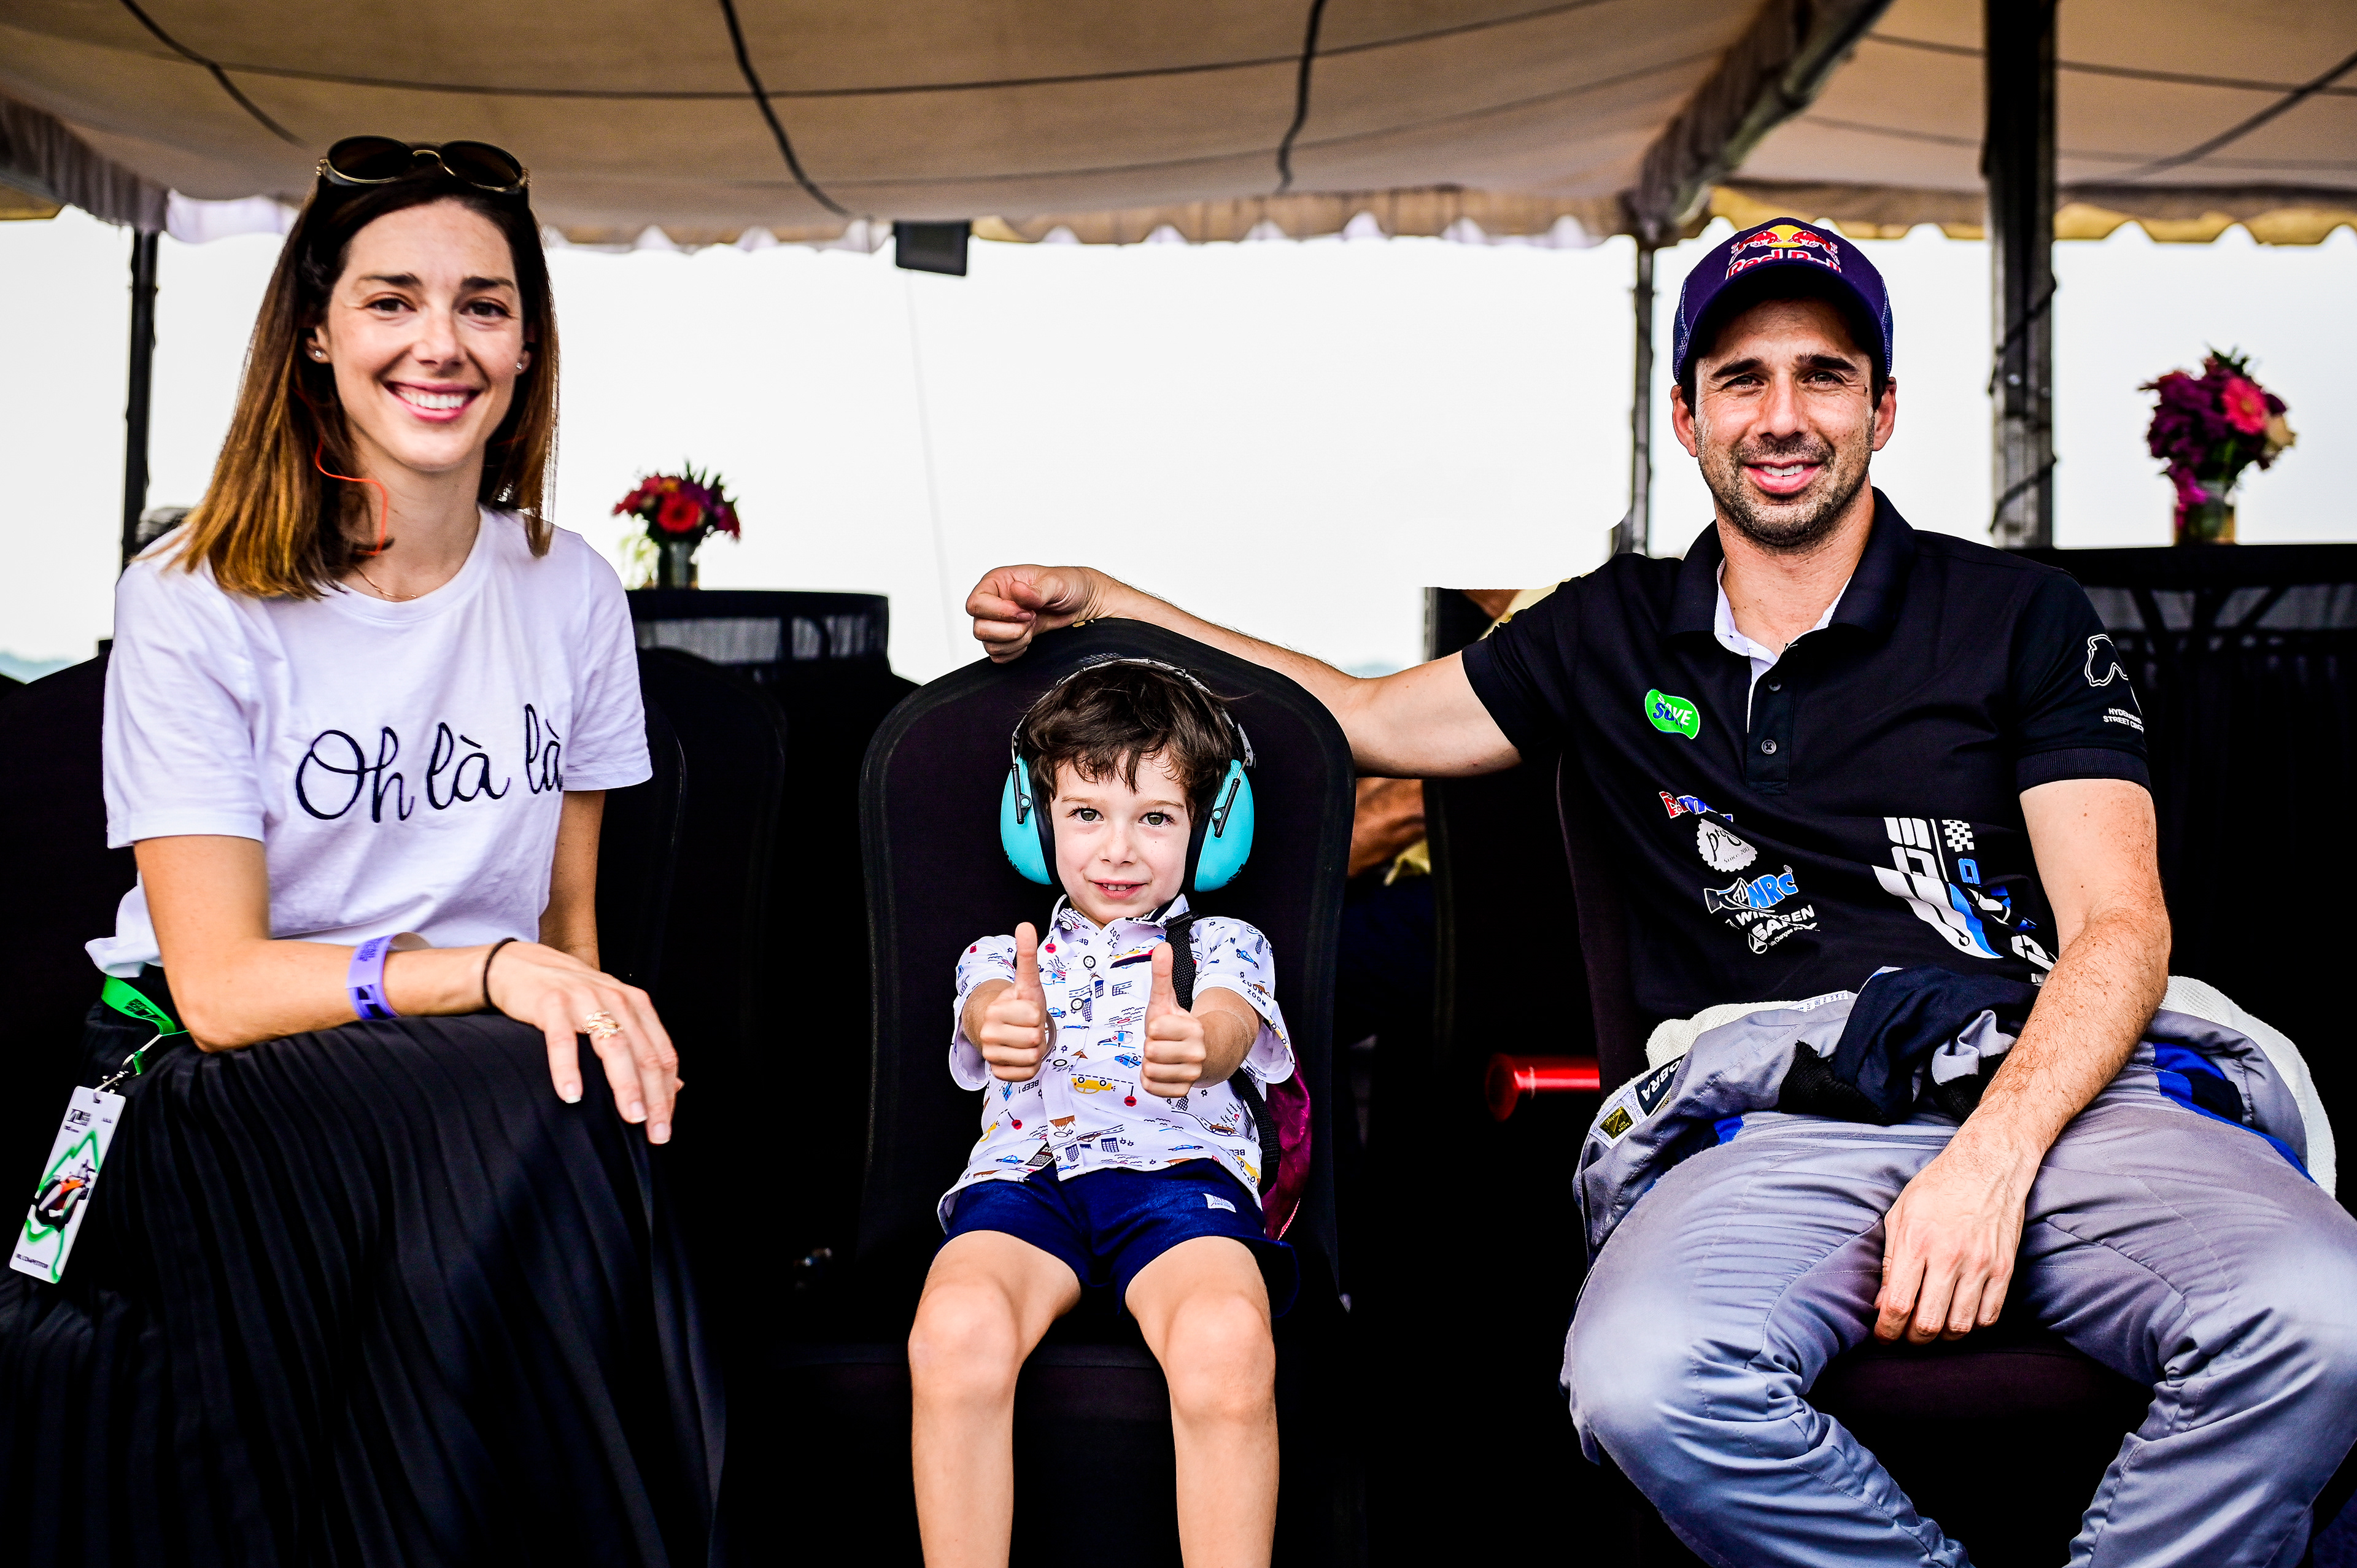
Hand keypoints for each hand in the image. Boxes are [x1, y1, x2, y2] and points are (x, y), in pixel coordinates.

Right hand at [485, 940, 681, 1143]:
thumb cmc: (573, 999)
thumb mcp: (614, 1016)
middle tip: (656, 1132)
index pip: (663, 1054)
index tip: (665, 1126)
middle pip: (645, 1054)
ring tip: (631, 1117)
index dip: (668, 1092)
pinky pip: (562, 1041)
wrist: (524, 966)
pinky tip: (572, 1096)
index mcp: (636, 1006)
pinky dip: (568, 1069)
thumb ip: (643, 1047)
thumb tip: (676, 1087)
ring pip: (613, 1047)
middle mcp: (616, 1000)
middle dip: (655, 1097)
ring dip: (625, 1086)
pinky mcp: (551, 1004)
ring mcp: (584, 1000)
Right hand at [965, 566, 1102, 662]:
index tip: (1025, 611)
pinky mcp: (1007, 639)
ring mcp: (999, 622)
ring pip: (988, 644)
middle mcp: (994, 602)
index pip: (976, 603)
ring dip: (1015, 641)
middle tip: (1031, 619)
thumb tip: (1017, 591)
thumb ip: (1036, 590)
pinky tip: (1030, 637)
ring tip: (1033, 626)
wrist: (1083, 603)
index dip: (999, 612)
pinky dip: (1015, 651)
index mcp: (997, 582)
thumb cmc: (1069, 585)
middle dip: (1009, 630)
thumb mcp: (1056, 583)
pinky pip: (998, 655)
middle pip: (979, 628)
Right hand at [977, 923, 1051, 1081]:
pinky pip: (1027, 1073)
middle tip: (1028, 1026)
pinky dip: (1030, 1066)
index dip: (1038, 1012)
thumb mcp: (1027, 980)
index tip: (1028, 1008)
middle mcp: (989, 1033)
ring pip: (1033, 1057)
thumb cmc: (1019, 1003)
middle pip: (1036, 1038)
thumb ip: (1026, 954)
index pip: (1035, 1015)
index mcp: (997, 1010)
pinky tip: (1022, 1054)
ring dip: (1036, 1049)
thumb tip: (1025, 925)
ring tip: (1026, 1038)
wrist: (1001, 1026)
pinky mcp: (998, 1072)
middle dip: (1039, 1032)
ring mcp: (991, 1054)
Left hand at [1142, 942, 1208, 1098]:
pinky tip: (1163, 1071)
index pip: (1153, 1029)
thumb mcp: (1167, 1000)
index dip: (1153, 1027)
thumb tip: (1162, 947)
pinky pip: (1151, 1087)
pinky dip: (1151, 1080)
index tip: (1164, 1028)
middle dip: (1151, 1046)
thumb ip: (1162, 975)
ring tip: (1163, 1057)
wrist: (1202, 1054)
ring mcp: (1191, 1075)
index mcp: (1193, 1029)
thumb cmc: (1178, 1026)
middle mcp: (1197, 1053)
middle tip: (1163, 1043)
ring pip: (1149, 1070)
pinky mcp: (1182, 1091)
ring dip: (1150, 1064)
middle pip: (1150, 1051)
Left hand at [1873, 1135, 2035, 1341]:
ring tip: (1930, 1330)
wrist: (1988, 1167)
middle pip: (1929, 1324)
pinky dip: (1972, 1327)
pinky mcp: (2004, 1269)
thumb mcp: (1899, 1215)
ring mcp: (1980, 1265)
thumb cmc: (1937, 1189)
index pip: (1898, 1304)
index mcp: (1916, 1242)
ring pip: (1960, 1326)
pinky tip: (1959, 1319)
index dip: (1887, 1330)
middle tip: (1904, 1337)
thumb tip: (1881, 1304)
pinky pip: (1989, 1316)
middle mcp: (1948, 1256)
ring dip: (1941, 1337)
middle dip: (1911, 1339)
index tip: (1882, 1336)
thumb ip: (1889, 1261)